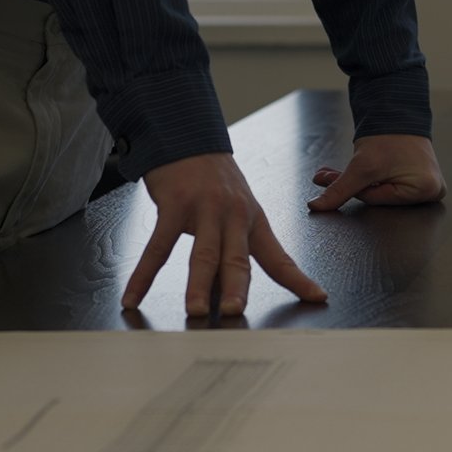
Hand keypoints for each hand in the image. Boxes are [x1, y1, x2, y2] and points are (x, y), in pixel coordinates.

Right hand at [123, 152, 327, 315]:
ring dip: (198, 285)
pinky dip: (144, 275)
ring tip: (196, 312)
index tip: (318, 298)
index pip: (279, 256)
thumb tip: (224, 295)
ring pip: (203, 254)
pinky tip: (133, 296)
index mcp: (253, 221)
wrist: (189, 138)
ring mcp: (204, 210)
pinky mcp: (174, 205)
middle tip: (236, 313)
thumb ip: (230, 250)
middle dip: (237, 288)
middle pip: (238, 259)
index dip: (298, 279)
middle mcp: (233, 216)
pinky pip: (158, 246)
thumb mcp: (234, 211)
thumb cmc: (214, 182)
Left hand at [306, 133, 445, 210]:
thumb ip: (339, 190)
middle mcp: (432, 190)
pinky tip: (363, 168)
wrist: (398, 112)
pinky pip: (391, 186)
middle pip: (381, 197)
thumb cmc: (390, 136)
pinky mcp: (420, 180)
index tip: (333, 177)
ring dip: (361, 182)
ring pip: (383, 192)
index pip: (378, 199)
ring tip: (338, 170)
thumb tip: (318, 207)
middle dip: (353, 185)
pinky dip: (374, 178)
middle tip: (326, 174)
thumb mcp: (361, 167)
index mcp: (427, 190)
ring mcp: (428, 185)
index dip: (356, 188)